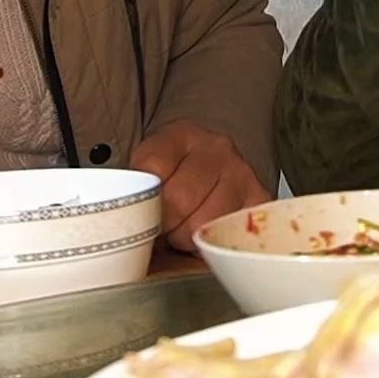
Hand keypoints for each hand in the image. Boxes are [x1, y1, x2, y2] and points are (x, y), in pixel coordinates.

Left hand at [130, 120, 270, 251]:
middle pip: (179, 199)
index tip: (138, 213)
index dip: (141, 200)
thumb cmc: (176, 172)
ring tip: (183, 230)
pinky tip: (205, 234)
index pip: (152, 167)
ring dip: (187, 237)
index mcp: (181, 134)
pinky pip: (229, 234)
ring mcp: (241, 172)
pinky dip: (213, 243)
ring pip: (204, 222)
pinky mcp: (259, 199)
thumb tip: (119, 225)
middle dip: (163, 224)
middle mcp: (215, 148)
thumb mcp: (151, 167)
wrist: (214, 163)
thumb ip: (137, 186)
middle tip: (160, 228)